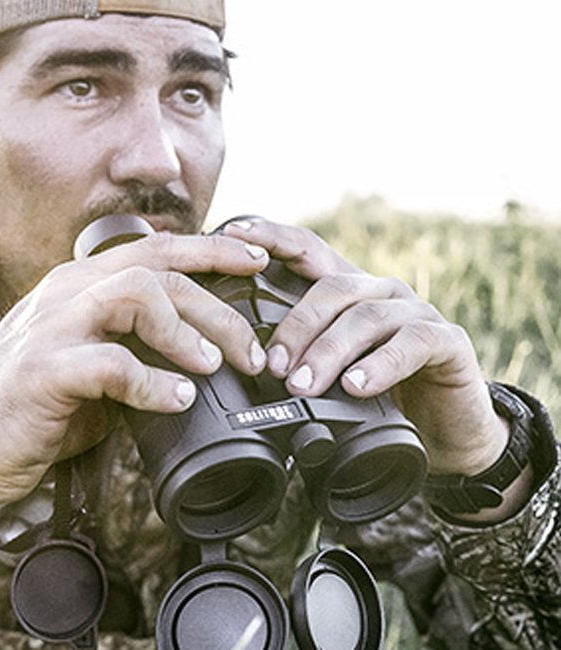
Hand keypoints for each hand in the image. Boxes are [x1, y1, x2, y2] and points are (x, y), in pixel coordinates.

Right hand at [0, 232, 269, 542]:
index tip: (257, 259)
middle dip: (218, 306)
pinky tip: (175, 399)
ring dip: (186, 333)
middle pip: (159, 270)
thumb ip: (138, 344)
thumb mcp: (96, 359)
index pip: (158, 248)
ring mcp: (54, 325)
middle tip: (251, 348)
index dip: (213, 249)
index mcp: (83, 283)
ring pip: (137, 295)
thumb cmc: (39, 401)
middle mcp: (69, 291)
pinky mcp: (45, 369)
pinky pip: (112, 363)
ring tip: (213, 365)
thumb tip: (203, 350)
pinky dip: (153, 383)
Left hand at [222, 218, 508, 478]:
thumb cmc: (379, 397)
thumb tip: (249, 369)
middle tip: (272, 367)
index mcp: (349, 293)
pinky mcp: (447, 341)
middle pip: (332, 290)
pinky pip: (411, 343)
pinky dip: (379, 365)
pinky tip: (356, 386)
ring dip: (329, 351)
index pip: (308, 250)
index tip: (231, 233)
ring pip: (365, 316)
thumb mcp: (334, 374)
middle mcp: (381, 293)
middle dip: (296, 327)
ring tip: (303, 386)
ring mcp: (416, 312)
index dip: (271, 237)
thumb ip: (301, 360)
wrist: (444, 430)